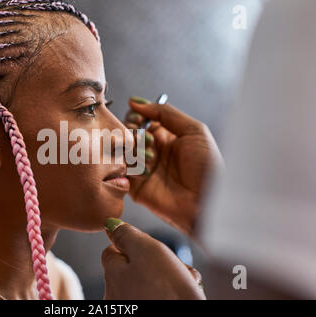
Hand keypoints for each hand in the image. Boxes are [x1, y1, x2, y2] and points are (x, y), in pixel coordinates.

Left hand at [101, 218, 204, 299]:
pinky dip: (170, 294)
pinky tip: (186, 295)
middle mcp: (116, 296)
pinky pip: (156, 297)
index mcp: (112, 275)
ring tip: (187, 281)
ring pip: (148, 284)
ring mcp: (131, 307)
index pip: (113, 251)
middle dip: (156, 263)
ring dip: (167, 278)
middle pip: (132, 268)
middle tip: (176, 266)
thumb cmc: (167, 290)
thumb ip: (127, 235)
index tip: (152, 248)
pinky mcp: (145, 314)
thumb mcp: (147, 250)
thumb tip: (109, 225)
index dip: (134, 245)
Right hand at [124, 97, 222, 235]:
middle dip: (133, 133)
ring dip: (134, 150)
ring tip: (151, 158)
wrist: (207, 201)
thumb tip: (136, 101)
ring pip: (123, 151)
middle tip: (148, 140)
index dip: (136, 116)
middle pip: (128, 134)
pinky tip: (145, 170)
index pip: (141, 120)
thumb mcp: (193, 131)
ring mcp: (143, 169)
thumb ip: (165, 113)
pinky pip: (122, 172)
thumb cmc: (207, 166)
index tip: (139, 117)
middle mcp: (153, 151)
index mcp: (166, 137)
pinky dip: (130, 167)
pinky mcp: (136, 187)